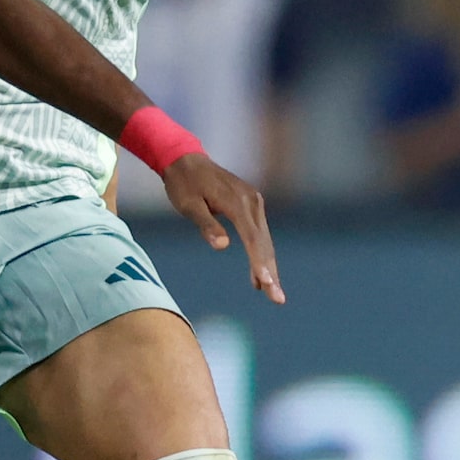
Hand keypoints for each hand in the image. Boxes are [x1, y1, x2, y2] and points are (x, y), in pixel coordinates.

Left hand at [162, 151, 279, 304]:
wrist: (185, 160)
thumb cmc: (183, 184)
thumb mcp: (188, 205)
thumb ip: (206, 225)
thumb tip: (223, 246)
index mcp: (237, 202)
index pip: (252, 238)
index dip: (259, 262)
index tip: (266, 283)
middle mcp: (251, 201)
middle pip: (263, 242)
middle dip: (270, 272)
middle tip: (277, 299)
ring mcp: (253, 202)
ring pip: (264, 240)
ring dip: (267, 266)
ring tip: (271, 294)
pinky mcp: (251, 205)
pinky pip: (258, 234)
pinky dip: (259, 255)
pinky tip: (258, 278)